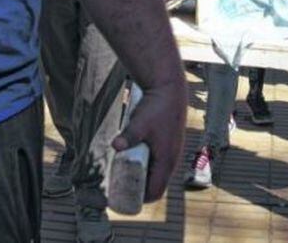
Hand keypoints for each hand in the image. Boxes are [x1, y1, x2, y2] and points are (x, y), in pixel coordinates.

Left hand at [112, 78, 187, 200]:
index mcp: (166, 160)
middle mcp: (171, 159)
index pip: (156, 191)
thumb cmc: (156, 107)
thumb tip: (115, 145)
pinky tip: (134, 161)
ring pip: (158, 173)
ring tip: (124, 176)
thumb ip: (128, 136)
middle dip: (140, 190)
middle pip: (156, 184)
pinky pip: (159, 163)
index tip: (125, 199)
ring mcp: (171, 151)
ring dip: (144, 178)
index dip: (141, 199)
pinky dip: (148, 167)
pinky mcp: (169, 143)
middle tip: (120, 189)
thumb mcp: (140, 123)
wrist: (169, 88)